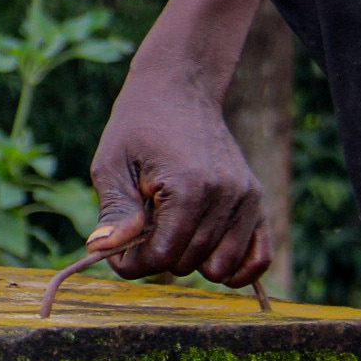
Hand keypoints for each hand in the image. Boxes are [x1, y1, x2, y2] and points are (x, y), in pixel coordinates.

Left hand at [87, 70, 271, 289]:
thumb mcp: (111, 165)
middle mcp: (225, 196)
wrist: (179, 91)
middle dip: (158, 257)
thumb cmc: (137, 127)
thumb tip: (100, 250)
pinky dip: (237, 270)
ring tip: (169, 232)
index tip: (117, 249)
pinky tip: (210, 262)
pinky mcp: (257, 201)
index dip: (134, 262)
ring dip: (191, 261)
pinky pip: (260, 256)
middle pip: (190, 263)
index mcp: (187, 188)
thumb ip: (114, 211)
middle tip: (139, 231)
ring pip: (221, 267)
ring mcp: (247, 199)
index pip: (163, 256)